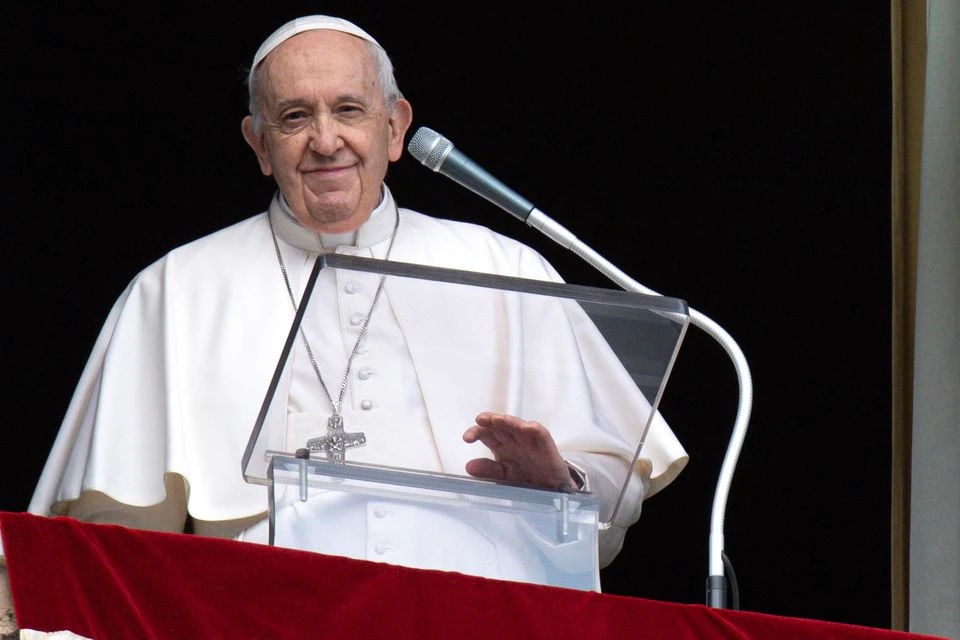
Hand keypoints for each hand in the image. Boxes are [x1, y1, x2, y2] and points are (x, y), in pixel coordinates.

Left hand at [462, 412, 576, 490]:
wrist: (550, 487)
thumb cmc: (526, 476)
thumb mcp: (504, 476)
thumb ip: (488, 470)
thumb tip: (469, 467)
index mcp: (501, 445)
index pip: (486, 434)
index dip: (476, 433)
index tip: (467, 438)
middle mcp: (514, 440)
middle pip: (500, 426)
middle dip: (490, 421)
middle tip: (481, 420)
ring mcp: (530, 442)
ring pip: (519, 426)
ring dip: (509, 421)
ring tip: (499, 419)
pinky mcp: (546, 447)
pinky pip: (541, 436)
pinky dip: (536, 430)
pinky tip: (529, 427)